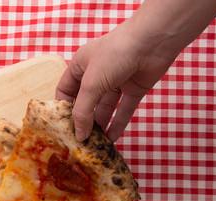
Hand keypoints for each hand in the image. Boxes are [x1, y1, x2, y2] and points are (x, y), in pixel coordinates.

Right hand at [56, 22, 176, 141]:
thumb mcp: (91, 83)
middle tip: (79, 142)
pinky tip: (112, 139)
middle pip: (86, 103)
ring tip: (95, 145)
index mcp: (80, 66)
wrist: (153, 41)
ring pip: (105, 108)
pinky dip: (118, 124)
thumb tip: (79, 136)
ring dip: (100, 125)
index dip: (63, 109)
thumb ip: (83, 112)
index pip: (66, 91)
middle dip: (83, 121)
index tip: (62, 128)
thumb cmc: (115, 54)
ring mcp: (116, 82)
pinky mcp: (134, 89)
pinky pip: (123, 110)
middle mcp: (97, 74)